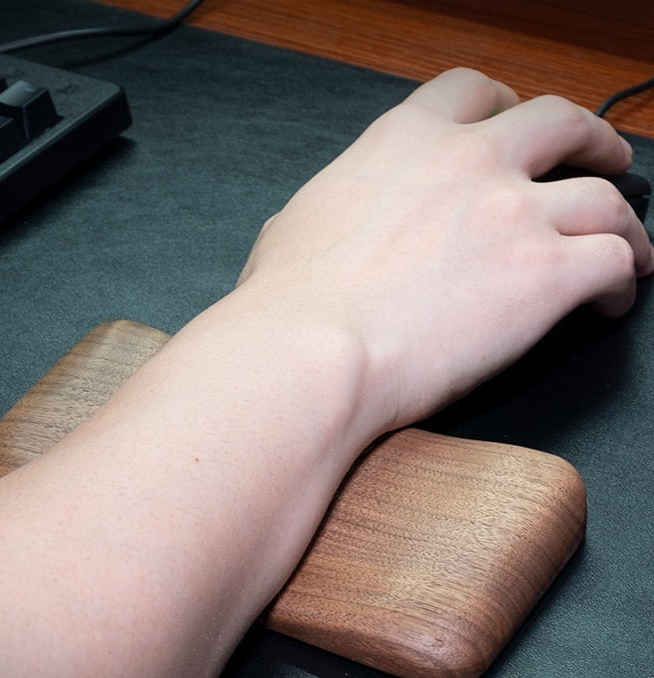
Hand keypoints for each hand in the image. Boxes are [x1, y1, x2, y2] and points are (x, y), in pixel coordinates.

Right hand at [237, 68, 652, 433]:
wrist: (310, 351)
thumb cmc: (290, 303)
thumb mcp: (294, 227)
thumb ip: (332, 208)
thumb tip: (321, 223)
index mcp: (404, 143)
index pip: (472, 94)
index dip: (506, 105)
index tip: (517, 122)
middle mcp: (469, 163)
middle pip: (560, 124)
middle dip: (589, 141)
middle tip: (600, 161)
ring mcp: (514, 214)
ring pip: (604, 199)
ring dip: (621, 222)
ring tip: (626, 247)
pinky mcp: (545, 274)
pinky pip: (613, 262)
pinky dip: (622, 279)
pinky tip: (611, 299)